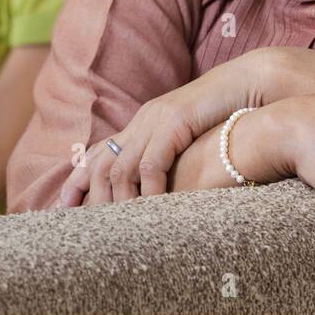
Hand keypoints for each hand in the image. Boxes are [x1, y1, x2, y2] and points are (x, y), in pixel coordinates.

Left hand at [58, 55, 272, 206]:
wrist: (250, 85)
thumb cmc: (226, 116)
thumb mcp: (189, 139)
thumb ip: (171, 159)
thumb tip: (159, 190)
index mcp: (144, 122)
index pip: (101, 150)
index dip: (79, 177)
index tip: (64, 205)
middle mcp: (144, 119)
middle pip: (102, 160)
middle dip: (86, 193)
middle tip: (79, 222)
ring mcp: (157, 119)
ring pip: (122, 166)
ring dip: (117, 200)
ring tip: (115, 228)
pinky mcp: (175, 122)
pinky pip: (152, 163)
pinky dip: (148, 190)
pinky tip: (150, 211)